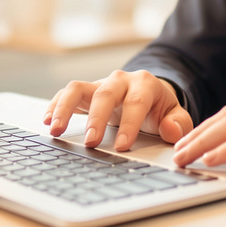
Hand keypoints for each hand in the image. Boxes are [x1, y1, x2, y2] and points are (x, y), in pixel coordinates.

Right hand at [44, 70, 193, 150]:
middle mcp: (119, 80)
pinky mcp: (85, 92)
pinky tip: (47, 121)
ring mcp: (99, 84)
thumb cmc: (159, 109)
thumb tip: (171, 131)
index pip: (136, 102)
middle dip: (97, 118)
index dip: (129, 124)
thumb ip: (178, 124)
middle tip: (91, 142)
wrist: (147, 94)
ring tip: (55, 129)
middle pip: (105, 94)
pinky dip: (55, 105)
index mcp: (145, 85)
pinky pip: (65, 94)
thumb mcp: (175, 115)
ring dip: (65, 108)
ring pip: (78, 88)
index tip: (122, 146)